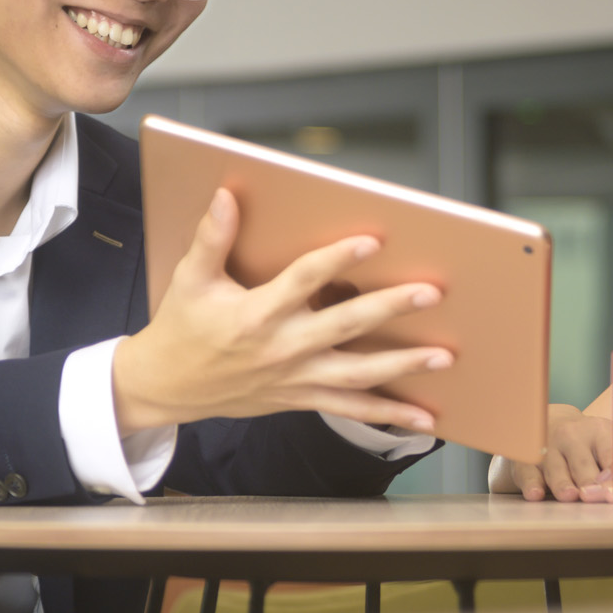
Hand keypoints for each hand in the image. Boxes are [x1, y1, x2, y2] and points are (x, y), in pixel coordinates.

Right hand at [110, 188, 451, 434]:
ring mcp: (295, 378)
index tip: (371, 240)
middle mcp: (280, 348)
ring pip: (357, 374)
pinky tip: (424, 416)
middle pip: (344, 326)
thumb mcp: (190, 279)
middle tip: (430, 293)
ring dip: (403, 365)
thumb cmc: (183, 328)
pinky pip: (351, 409)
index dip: (336, 260)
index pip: (302, 281)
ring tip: (443, 356)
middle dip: (390, 309)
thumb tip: (227, 195)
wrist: (168, 387)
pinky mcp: (301, 398)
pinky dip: (389, 414)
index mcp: (255, 314)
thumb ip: (212, 238)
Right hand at [496, 403, 612, 501]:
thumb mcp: (606, 445)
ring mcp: (546, 446)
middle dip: (588, 481)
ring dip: (562, 484)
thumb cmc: (586, 444)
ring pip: (555, 469)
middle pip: (581, 462)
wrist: (549, 423)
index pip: (609, 454)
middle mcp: (571, 435)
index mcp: (597, 431)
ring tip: (569, 495)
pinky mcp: (525, 460)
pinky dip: (531, 484)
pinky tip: (536, 494)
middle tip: (593, 496)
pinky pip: (528, 473)